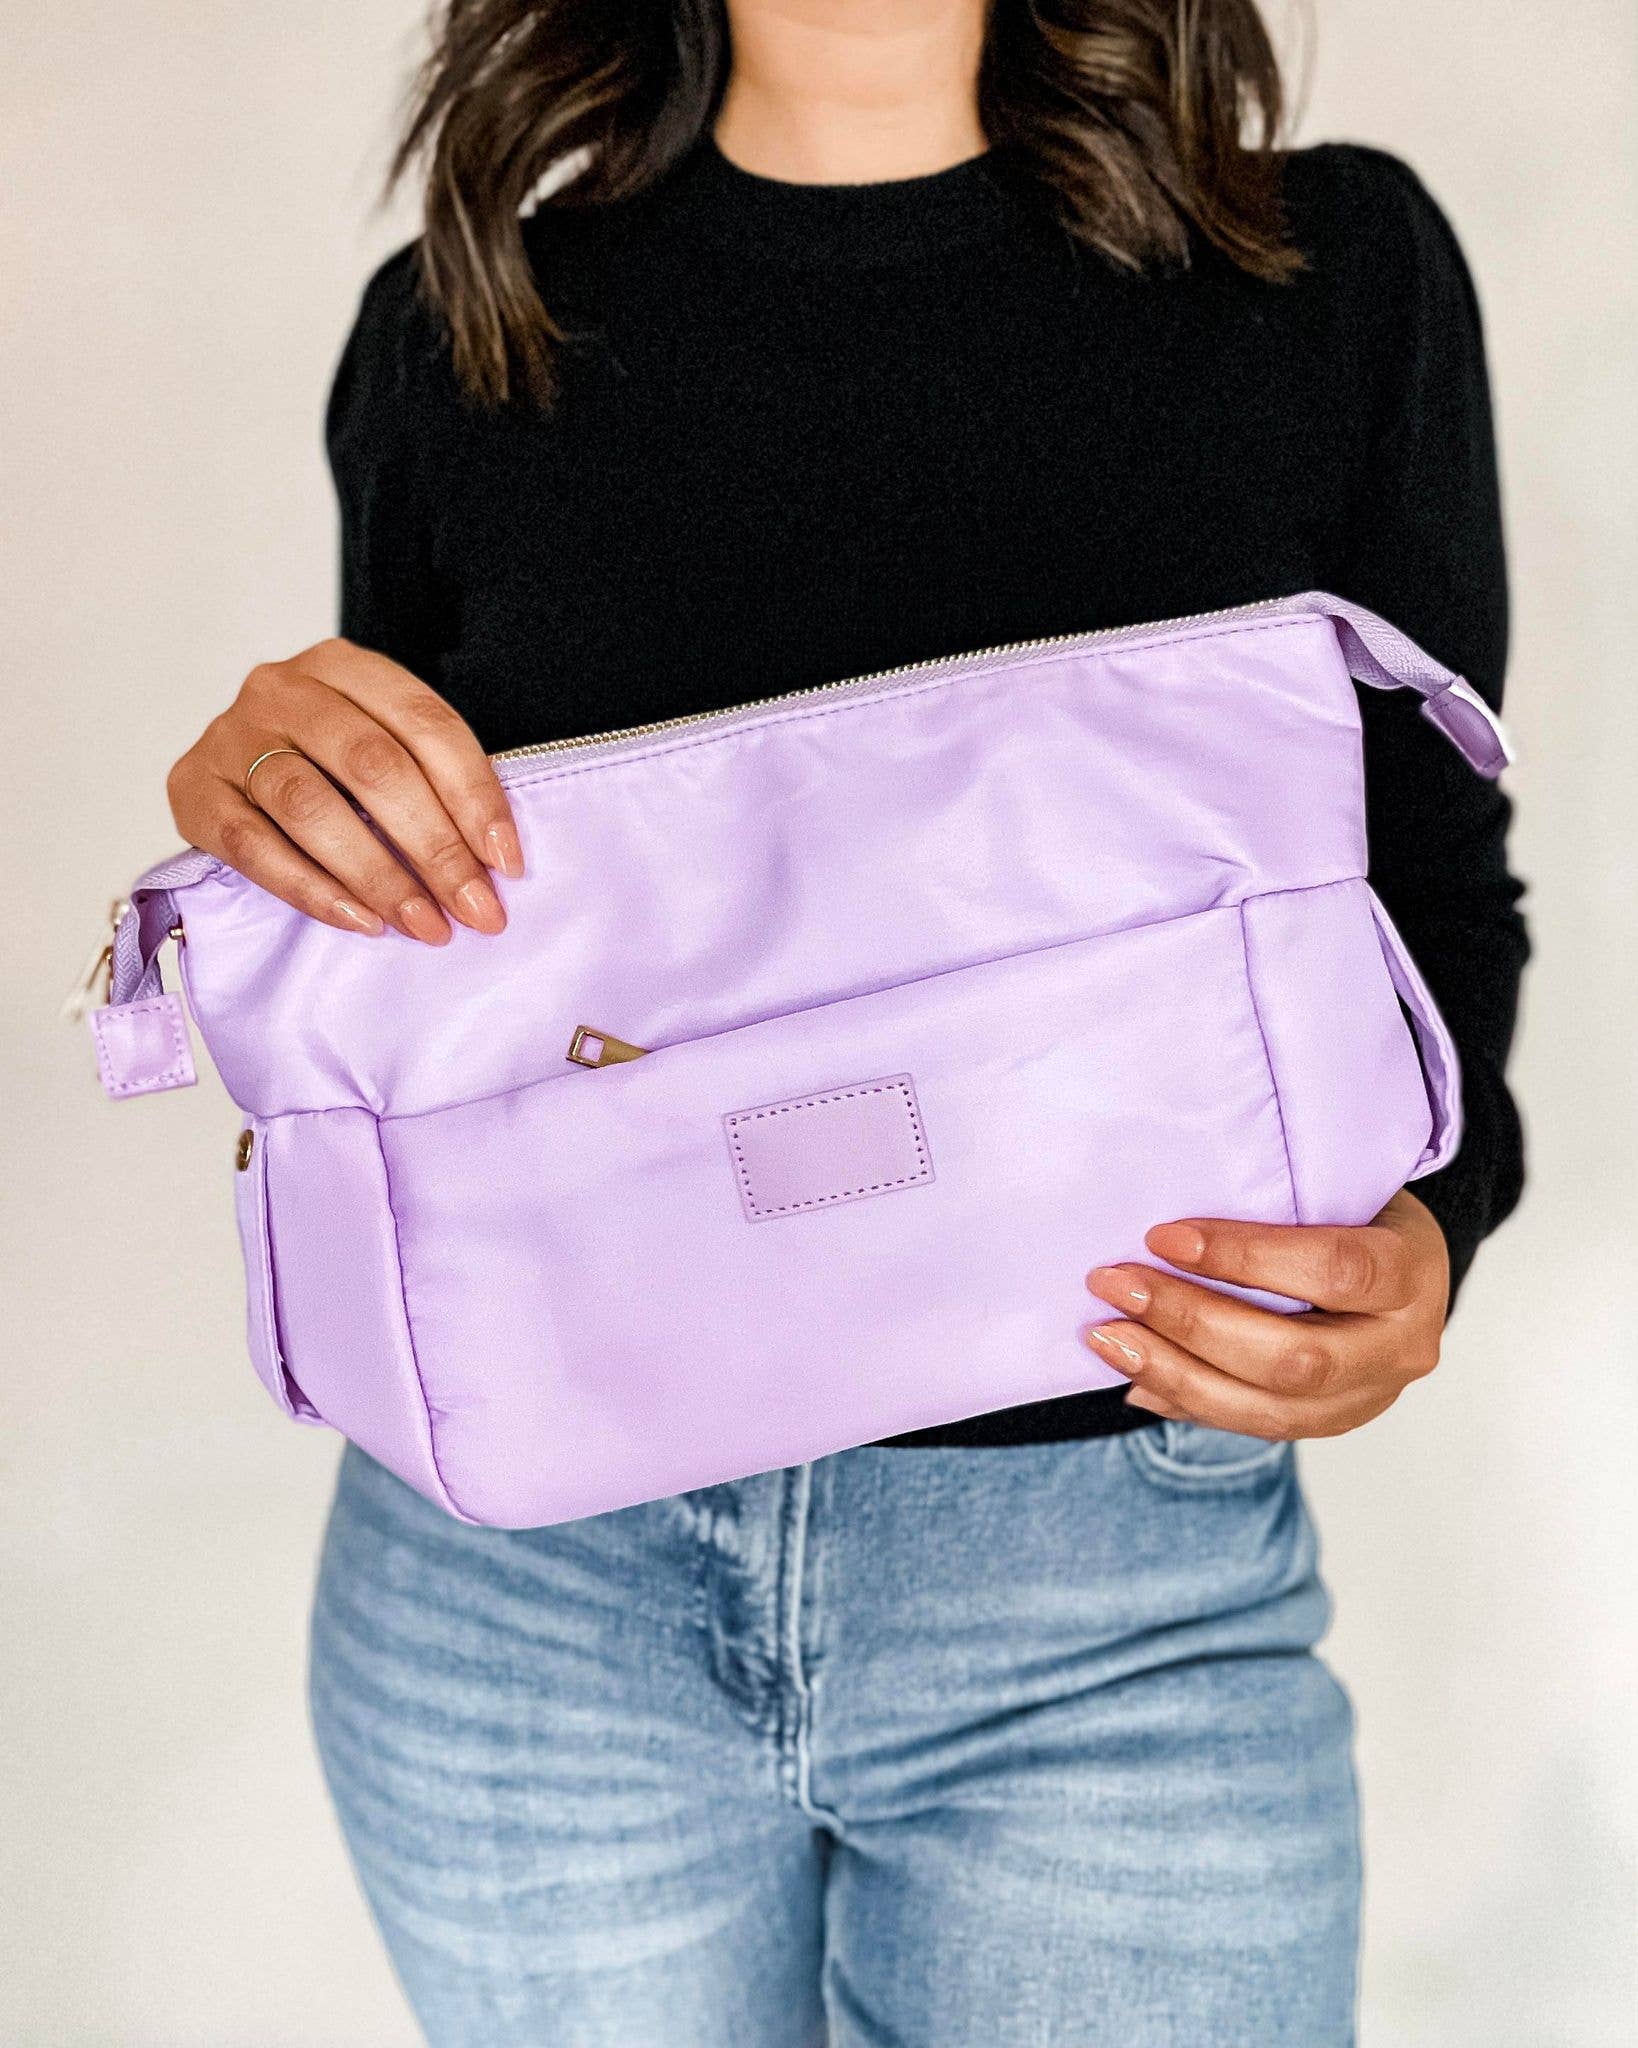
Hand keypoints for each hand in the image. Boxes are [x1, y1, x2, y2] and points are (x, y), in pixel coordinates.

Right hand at [167, 638, 523, 943]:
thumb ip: (429, 783)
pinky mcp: (192, 789)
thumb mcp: (382, 745)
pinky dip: (312, 890)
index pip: (425, 725)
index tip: (507, 862)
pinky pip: (253, 847)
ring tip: (424, 925)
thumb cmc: (326, 763)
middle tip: (475, 908)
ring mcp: (230, 736)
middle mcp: (281, 688)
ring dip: (378, 875)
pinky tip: (360, 921)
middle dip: (435, 847)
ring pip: (311, 807)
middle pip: (373, 767)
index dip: (474, 795)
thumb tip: (493, 864)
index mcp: (343, 664)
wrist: (232, 766)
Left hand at [1082, 1189, 1449, 1439]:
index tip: (1162, 1237)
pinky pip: (1253, 1426)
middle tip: (1115, 1286)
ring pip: (1269, 1408)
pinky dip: (1185, 1402)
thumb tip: (1165, 1228)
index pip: (1332, 1269)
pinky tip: (1133, 1377)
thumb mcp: (1339, 1188)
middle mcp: (1401, 1346)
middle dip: (1190, 1322)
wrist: (1401, 1272)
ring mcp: (1370, 1396)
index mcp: (1412, 1271)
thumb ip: (1279, 1201)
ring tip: (1106, 1337)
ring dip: (1174, 1372)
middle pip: (1294, 1356)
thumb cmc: (1356, 1214)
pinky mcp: (1332, 1424)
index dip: (1243, 1257)